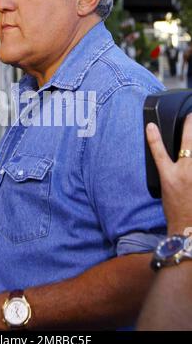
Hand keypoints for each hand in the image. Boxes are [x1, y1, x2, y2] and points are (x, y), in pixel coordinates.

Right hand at [146, 113, 191, 234]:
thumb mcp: (166, 186)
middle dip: (189, 126)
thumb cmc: (176, 207)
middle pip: (188, 143)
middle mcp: (185, 173)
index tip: (155, 124)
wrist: (188, 227)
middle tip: (190, 117)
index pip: (159, 152)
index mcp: (170, 176)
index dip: (155, 137)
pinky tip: (191, 154)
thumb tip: (172, 151)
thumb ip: (169, 167)